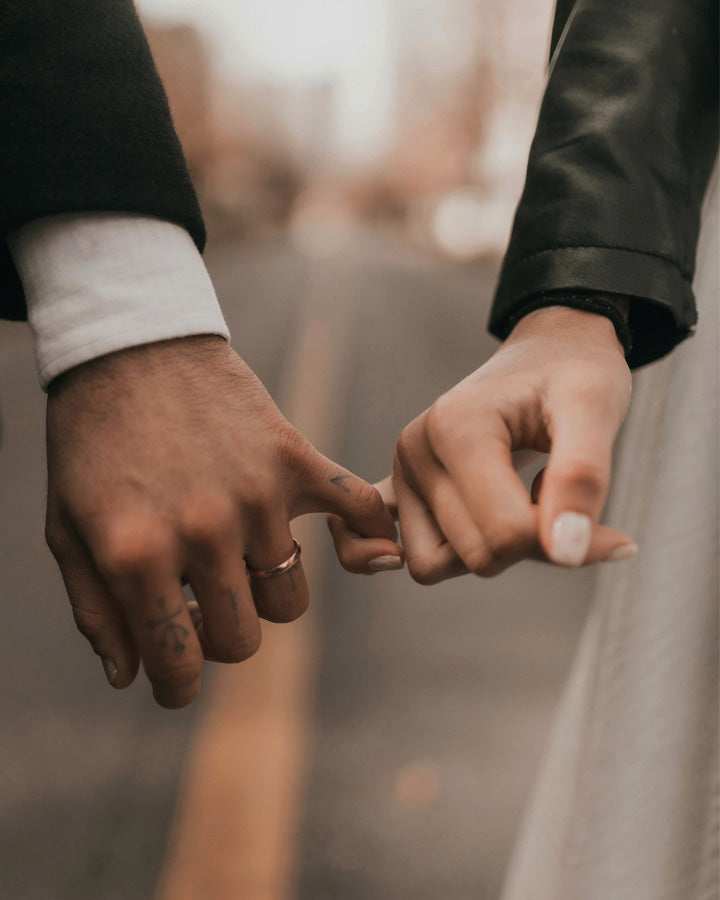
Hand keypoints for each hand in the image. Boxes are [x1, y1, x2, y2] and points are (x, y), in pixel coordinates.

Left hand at [45, 335, 401, 706]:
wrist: (130, 347)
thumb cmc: (90, 442)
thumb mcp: (66, 529)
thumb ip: (96, 612)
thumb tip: (130, 677)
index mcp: (137, 555)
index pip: (177, 662)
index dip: (175, 687)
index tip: (177, 681)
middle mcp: (204, 530)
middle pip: (243, 639)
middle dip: (217, 638)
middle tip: (199, 606)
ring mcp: (258, 494)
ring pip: (289, 598)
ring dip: (263, 591)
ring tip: (238, 558)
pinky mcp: (295, 458)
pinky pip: (357, 512)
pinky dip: (369, 533)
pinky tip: (364, 545)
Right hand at [329, 306, 634, 582]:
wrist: (548, 350)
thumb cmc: (574, 372)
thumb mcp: (596, 408)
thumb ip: (583, 476)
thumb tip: (567, 553)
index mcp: (454, 426)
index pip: (506, 532)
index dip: (568, 543)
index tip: (612, 532)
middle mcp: (415, 450)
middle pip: (477, 555)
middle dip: (535, 549)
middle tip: (573, 512)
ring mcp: (403, 473)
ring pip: (439, 565)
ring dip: (497, 554)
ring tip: (530, 507)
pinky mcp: (403, 491)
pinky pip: (423, 557)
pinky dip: (467, 552)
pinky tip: (503, 518)